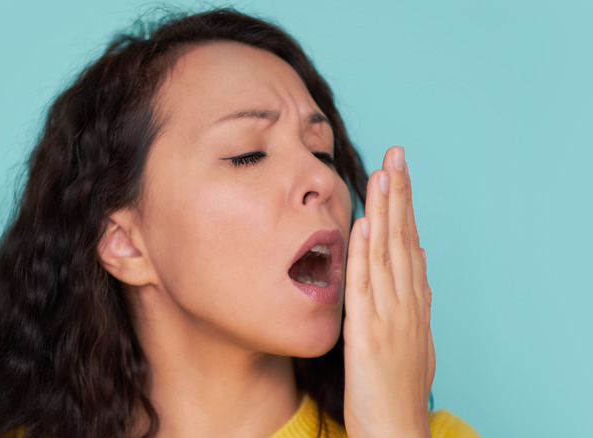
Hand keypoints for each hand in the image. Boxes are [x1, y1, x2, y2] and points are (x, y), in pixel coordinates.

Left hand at [342, 146, 434, 437]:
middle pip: (402, 239)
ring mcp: (389, 316)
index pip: (409, 243)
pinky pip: (364, 285)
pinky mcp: (368, 333)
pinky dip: (364, 252)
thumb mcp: (413, 336)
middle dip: (399, 195)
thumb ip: (415, 296)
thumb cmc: (398, 387)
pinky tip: (362, 224)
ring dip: (385, 212)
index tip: (399, 172)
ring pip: (386, 253)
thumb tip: (421, 257)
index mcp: (413, 302)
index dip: (405, 206)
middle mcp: (405, 303)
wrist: (397, 430)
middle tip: (396, 153)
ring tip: (383, 173)